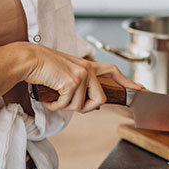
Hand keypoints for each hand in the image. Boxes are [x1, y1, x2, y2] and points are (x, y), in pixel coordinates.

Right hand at [24, 44, 142, 112]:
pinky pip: (68, 105)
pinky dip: (55, 105)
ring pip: (82, 106)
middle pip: (100, 100)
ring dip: (65, 106)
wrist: (28, 60)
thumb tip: (94, 105)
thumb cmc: (42, 67)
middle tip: (68, 103)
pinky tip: (49, 95)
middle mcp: (88, 69)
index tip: (141, 88)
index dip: (127, 81)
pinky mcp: (73, 81)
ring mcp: (82, 75)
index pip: (112, 71)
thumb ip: (80, 86)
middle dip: (85, 108)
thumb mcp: (65, 75)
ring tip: (54, 95)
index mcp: (87, 65)